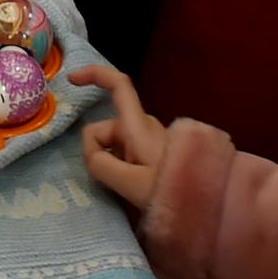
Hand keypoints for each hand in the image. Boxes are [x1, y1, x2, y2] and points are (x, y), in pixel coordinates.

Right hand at [71, 65, 168, 208]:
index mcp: (137, 125)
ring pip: (113, 143)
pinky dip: (119, 165)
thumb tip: (92, 155)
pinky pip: (124, 152)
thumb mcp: (130, 183)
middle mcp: (143, 125)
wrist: (206, 203)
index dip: (94, 75)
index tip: (72, 80)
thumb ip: (100, 164)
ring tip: (130, 186)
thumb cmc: (171, 190)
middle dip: (98, 150)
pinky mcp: (152, 151)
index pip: (118, 85)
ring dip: (111, 161)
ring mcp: (148, 138)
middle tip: (116, 180)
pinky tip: (133, 184)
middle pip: (106, 127)